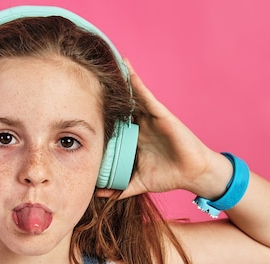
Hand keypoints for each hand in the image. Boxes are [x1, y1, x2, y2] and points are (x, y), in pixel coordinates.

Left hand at [97, 60, 228, 198]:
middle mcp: (140, 125)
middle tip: (84, 78)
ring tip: (104, 62)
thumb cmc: (168, 175)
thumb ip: (119, 188)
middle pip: (119, 106)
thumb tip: (97, 194)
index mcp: (134, 139)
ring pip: (131, 96)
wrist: (192, 174)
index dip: (98, 114)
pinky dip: (137, 82)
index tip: (77, 106)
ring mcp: (150, 118)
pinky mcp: (161, 114)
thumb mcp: (138, 183)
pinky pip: (146, 96)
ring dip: (119, 79)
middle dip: (105, 92)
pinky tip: (127, 69)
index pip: (113, 123)